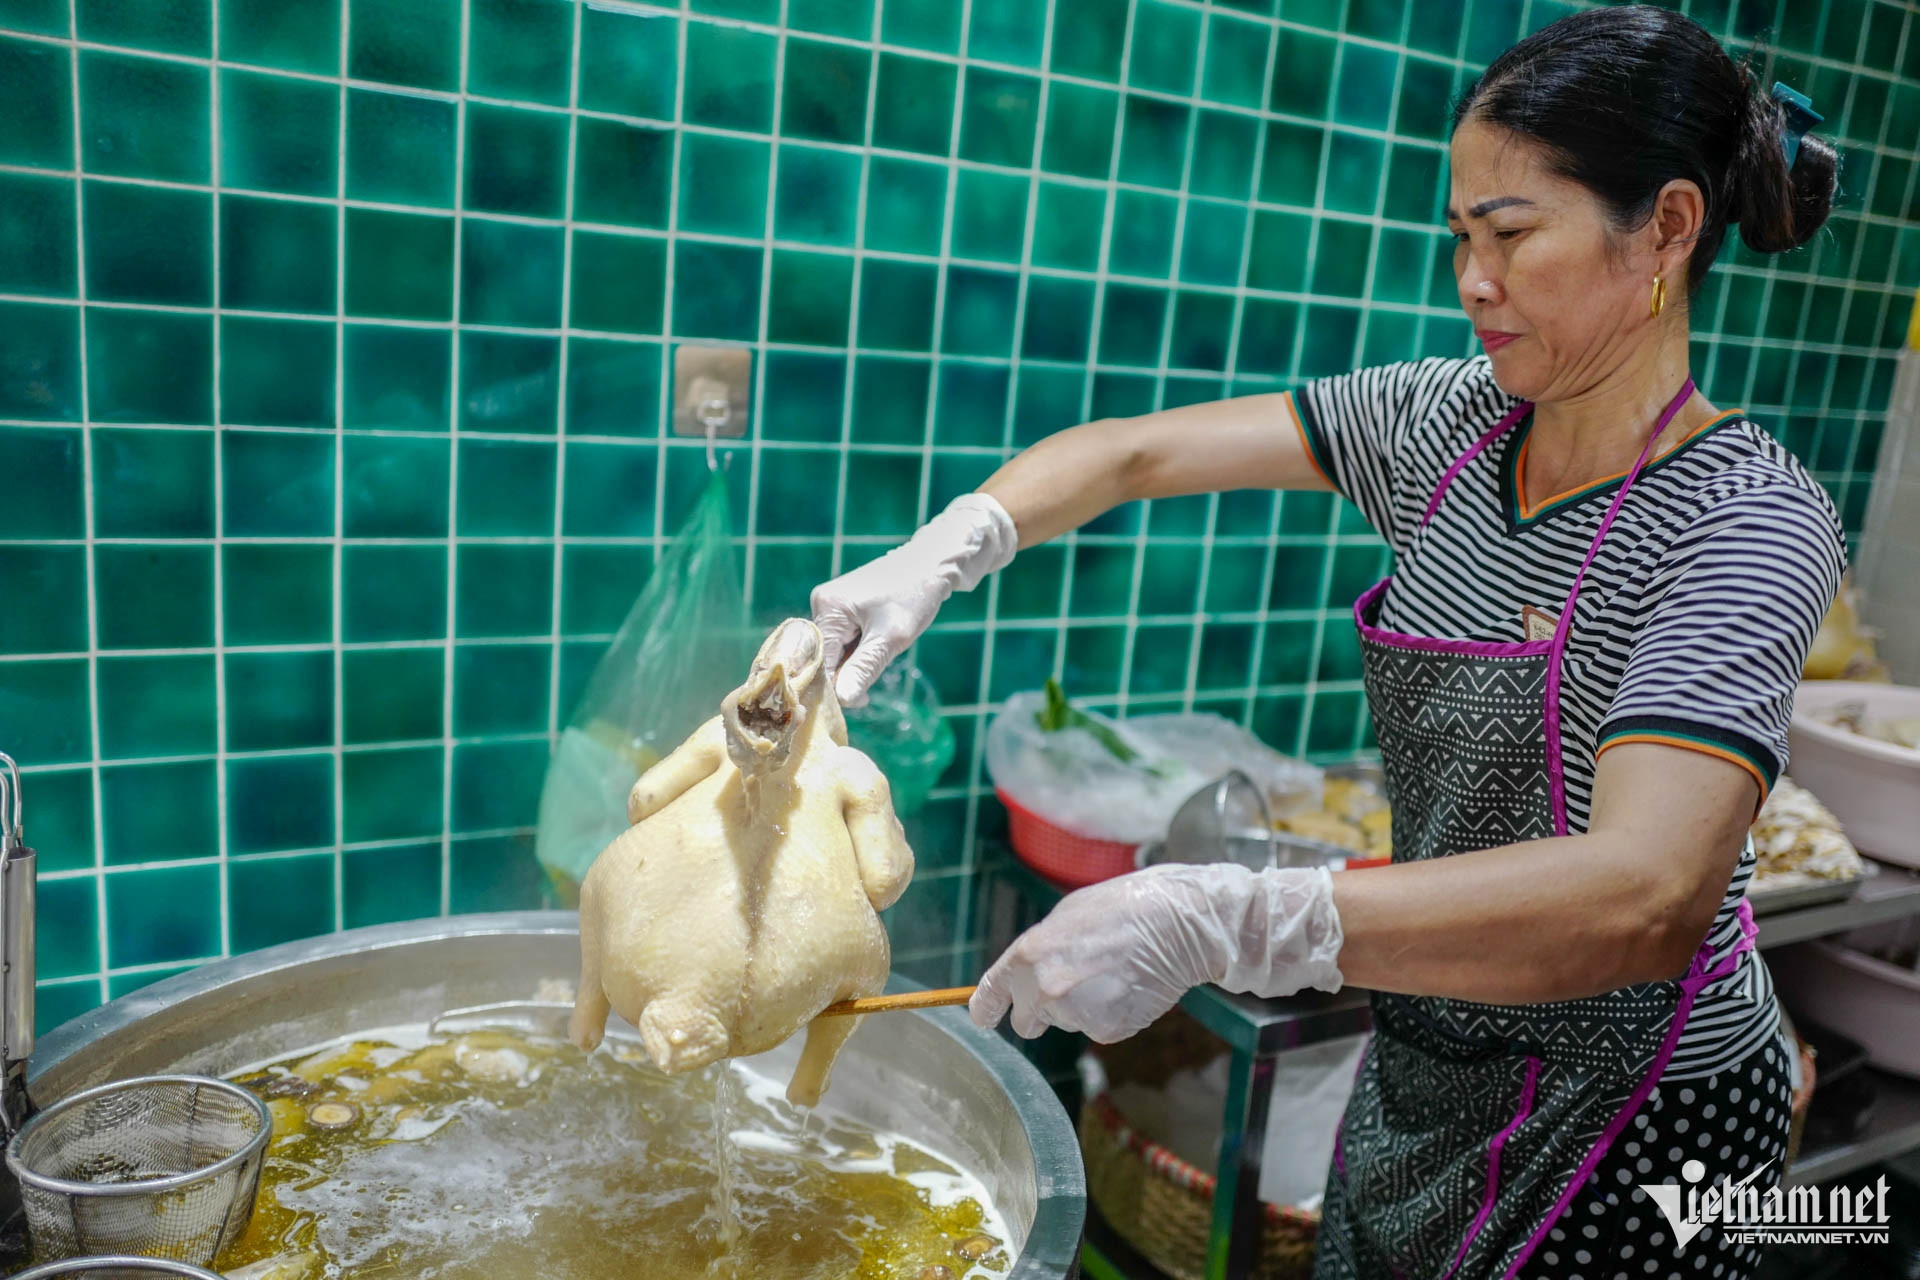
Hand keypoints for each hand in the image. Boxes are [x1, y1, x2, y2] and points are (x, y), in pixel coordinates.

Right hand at [810, 493, 1016, 706]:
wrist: (934, 563)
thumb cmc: (916, 596)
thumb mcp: (891, 638)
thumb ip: (864, 669)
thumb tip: (841, 700)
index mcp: (828, 608)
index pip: (818, 662)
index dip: (835, 687)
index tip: (862, 701)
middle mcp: (821, 603)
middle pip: (824, 656)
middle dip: (848, 672)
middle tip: (878, 674)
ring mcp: (831, 603)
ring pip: (834, 650)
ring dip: (856, 661)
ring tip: (884, 650)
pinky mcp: (842, 606)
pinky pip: (843, 639)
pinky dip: (860, 649)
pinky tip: (879, 642)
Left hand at [969, 864, 1343, 1042]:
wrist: (1178, 923)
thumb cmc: (1123, 909)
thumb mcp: (1067, 916)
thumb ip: (1039, 950)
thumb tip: (1025, 973)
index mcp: (1028, 954)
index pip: (992, 994)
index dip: (986, 1009)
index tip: (984, 1019)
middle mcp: (1044, 989)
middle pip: (1027, 1021)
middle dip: (1042, 1009)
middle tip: (1075, 982)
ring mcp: (1075, 1014)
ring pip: (1066, 1022)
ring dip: (1081, 1007)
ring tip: (1112, 973)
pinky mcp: (1106, 1031)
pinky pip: (1097, 1029)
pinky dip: (1109, 1014)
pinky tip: (1128, 987)